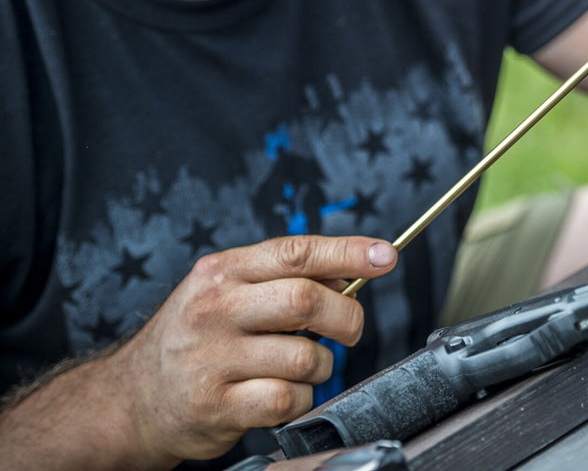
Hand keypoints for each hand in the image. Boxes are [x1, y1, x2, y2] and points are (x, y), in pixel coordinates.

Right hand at [104, 235, 396, 463]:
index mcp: (223, 272)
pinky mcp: (217, 405)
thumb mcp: (228, 291)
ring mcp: (212, 359)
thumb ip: (283, 278)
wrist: (132, 398)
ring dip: (321, 365)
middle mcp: (215, 309)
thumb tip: (351, 273)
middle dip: (345, 317)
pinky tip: (283, 394)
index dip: (348, 253)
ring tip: (302, 367)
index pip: (295, 252)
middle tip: (349, 329)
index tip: (385, 256)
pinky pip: (289, 400)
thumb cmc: (196, 338)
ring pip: (304, 356)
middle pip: (306, 300)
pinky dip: (301, 398)